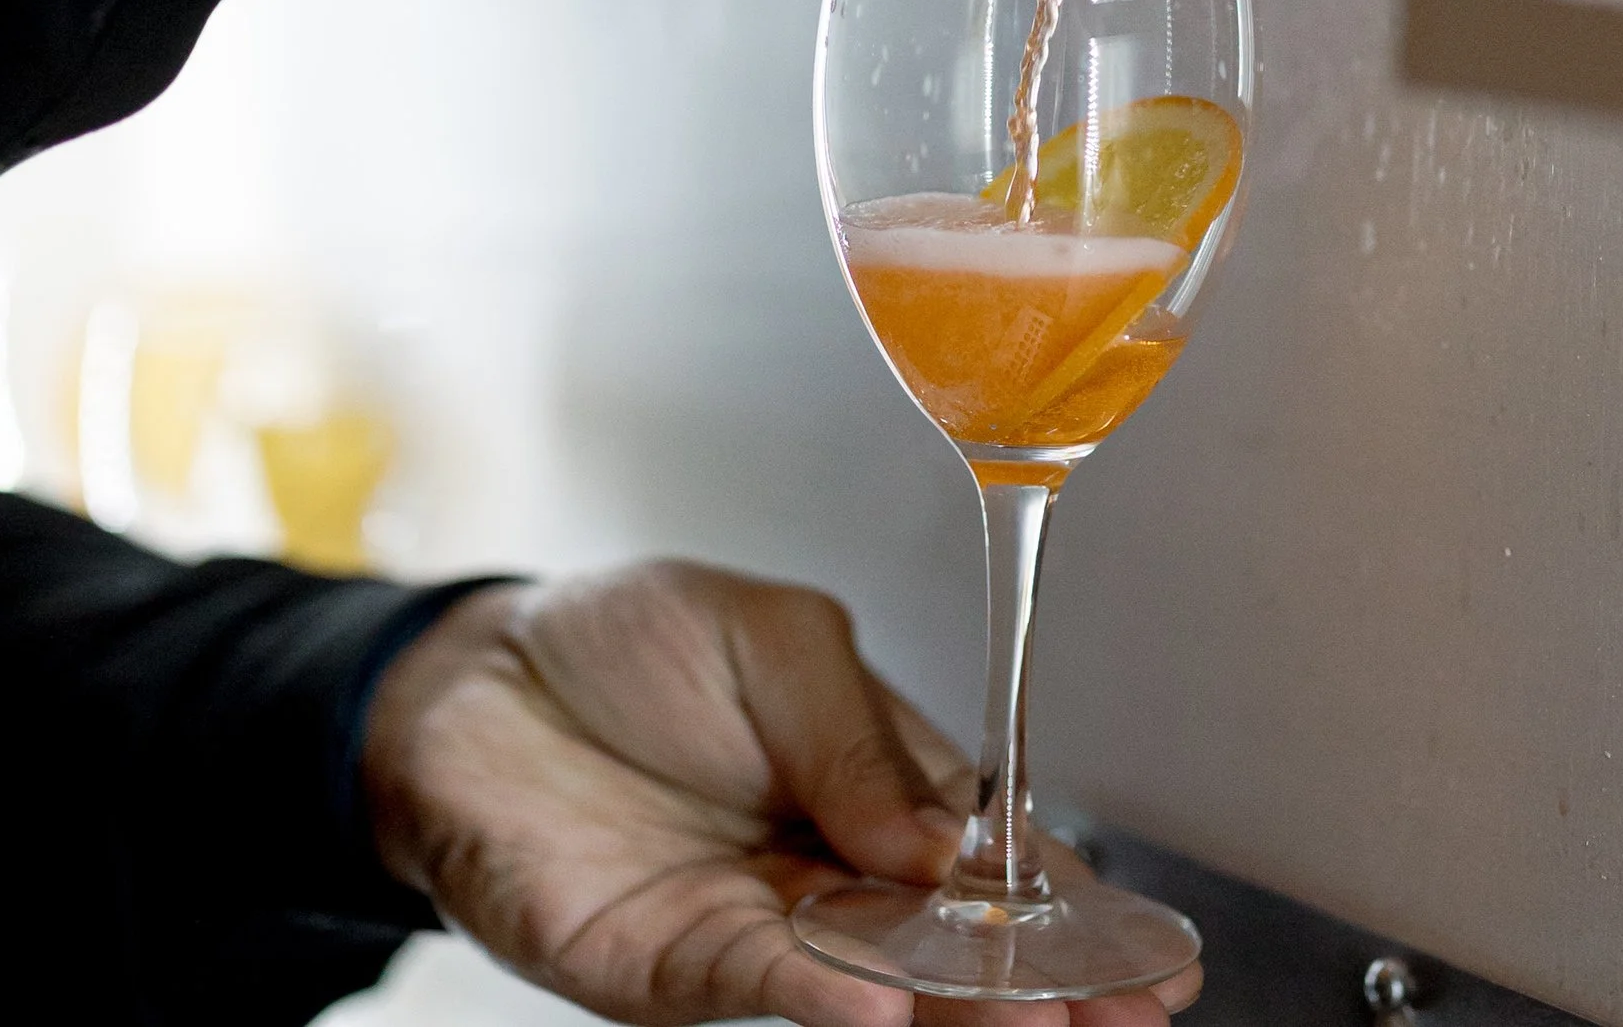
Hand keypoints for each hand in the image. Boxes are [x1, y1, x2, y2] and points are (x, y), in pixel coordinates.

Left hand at [363, 564, 1198, 1026]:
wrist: (475, 677)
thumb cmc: (627, 642)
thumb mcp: (773, 635)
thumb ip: (857, 731)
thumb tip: (945, 839)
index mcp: (866, 784)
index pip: (989, 857)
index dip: (1068, 901)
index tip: (1147, 945)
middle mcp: (822, 874)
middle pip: (950, 942)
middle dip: (1042, 982)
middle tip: (1128, 1008)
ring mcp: (750, 929)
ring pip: (873, 979)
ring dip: (955, 1004)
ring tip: (1038, 1017)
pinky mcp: (664, 963)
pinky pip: (755, 985)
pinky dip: (819, 994)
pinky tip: (883, 1000)